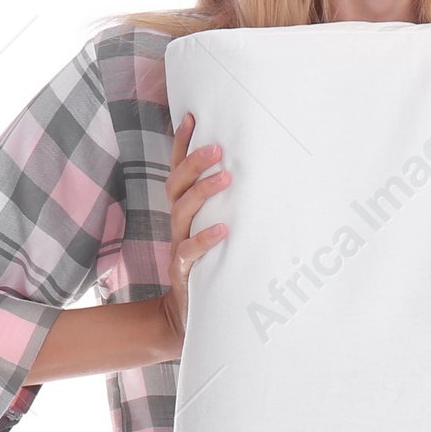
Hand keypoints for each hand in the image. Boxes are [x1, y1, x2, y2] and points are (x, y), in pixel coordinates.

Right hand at [158, 110, 228, 354]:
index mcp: (183, 211)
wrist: (187, 313)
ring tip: (226, 176)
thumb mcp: (215, 229)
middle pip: (176, 184)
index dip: (181, 145)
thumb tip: (255, 175)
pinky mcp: (183, 270)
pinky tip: (224, 231)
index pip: (177, 171)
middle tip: (217, 146)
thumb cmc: (209, 265)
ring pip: (182, 211)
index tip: (193, 117)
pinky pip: (189, 251)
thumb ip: (226, 206)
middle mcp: (177, 223)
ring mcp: (178, 245)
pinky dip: (205, 239)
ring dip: (203, 191)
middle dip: (194, 162)